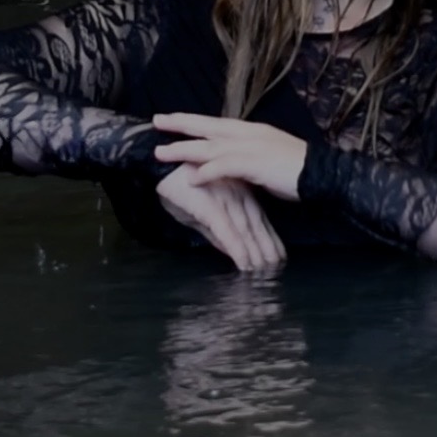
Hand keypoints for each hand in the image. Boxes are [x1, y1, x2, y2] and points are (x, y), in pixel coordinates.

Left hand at [153, 112, 306, 201]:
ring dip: (184, 149)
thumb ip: (244, 157)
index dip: (191, 120)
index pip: (214, 122)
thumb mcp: (265, 156)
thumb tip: (226, 164)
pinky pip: (225, 167)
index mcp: (251, 130)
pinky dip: (207, 172)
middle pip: (207, 126)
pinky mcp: (255, 164)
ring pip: (210, 146)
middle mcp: (248, 134)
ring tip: (161, 154)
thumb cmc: (295, 169)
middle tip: (156, 121)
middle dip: (180, 124)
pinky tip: (192, 179)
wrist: (320, 173)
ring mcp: (251, 147)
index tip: (170, 118)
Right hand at [156, 162, 285, 270]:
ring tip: (266, 271)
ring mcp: (224, 199)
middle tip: (280, 267)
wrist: (155, 164)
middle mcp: (235, 194)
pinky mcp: (210, 205)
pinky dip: (237, 248)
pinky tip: (244, 264)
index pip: (258, 218)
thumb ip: (215, 230)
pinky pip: (226, 231)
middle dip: (268, 249)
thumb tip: (228, 251)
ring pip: (245, 231)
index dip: (270, 238)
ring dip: (256, 253)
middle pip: (256, 226)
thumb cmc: (177, 184)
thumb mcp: (200, 208)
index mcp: (237, 190)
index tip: (280, 255)